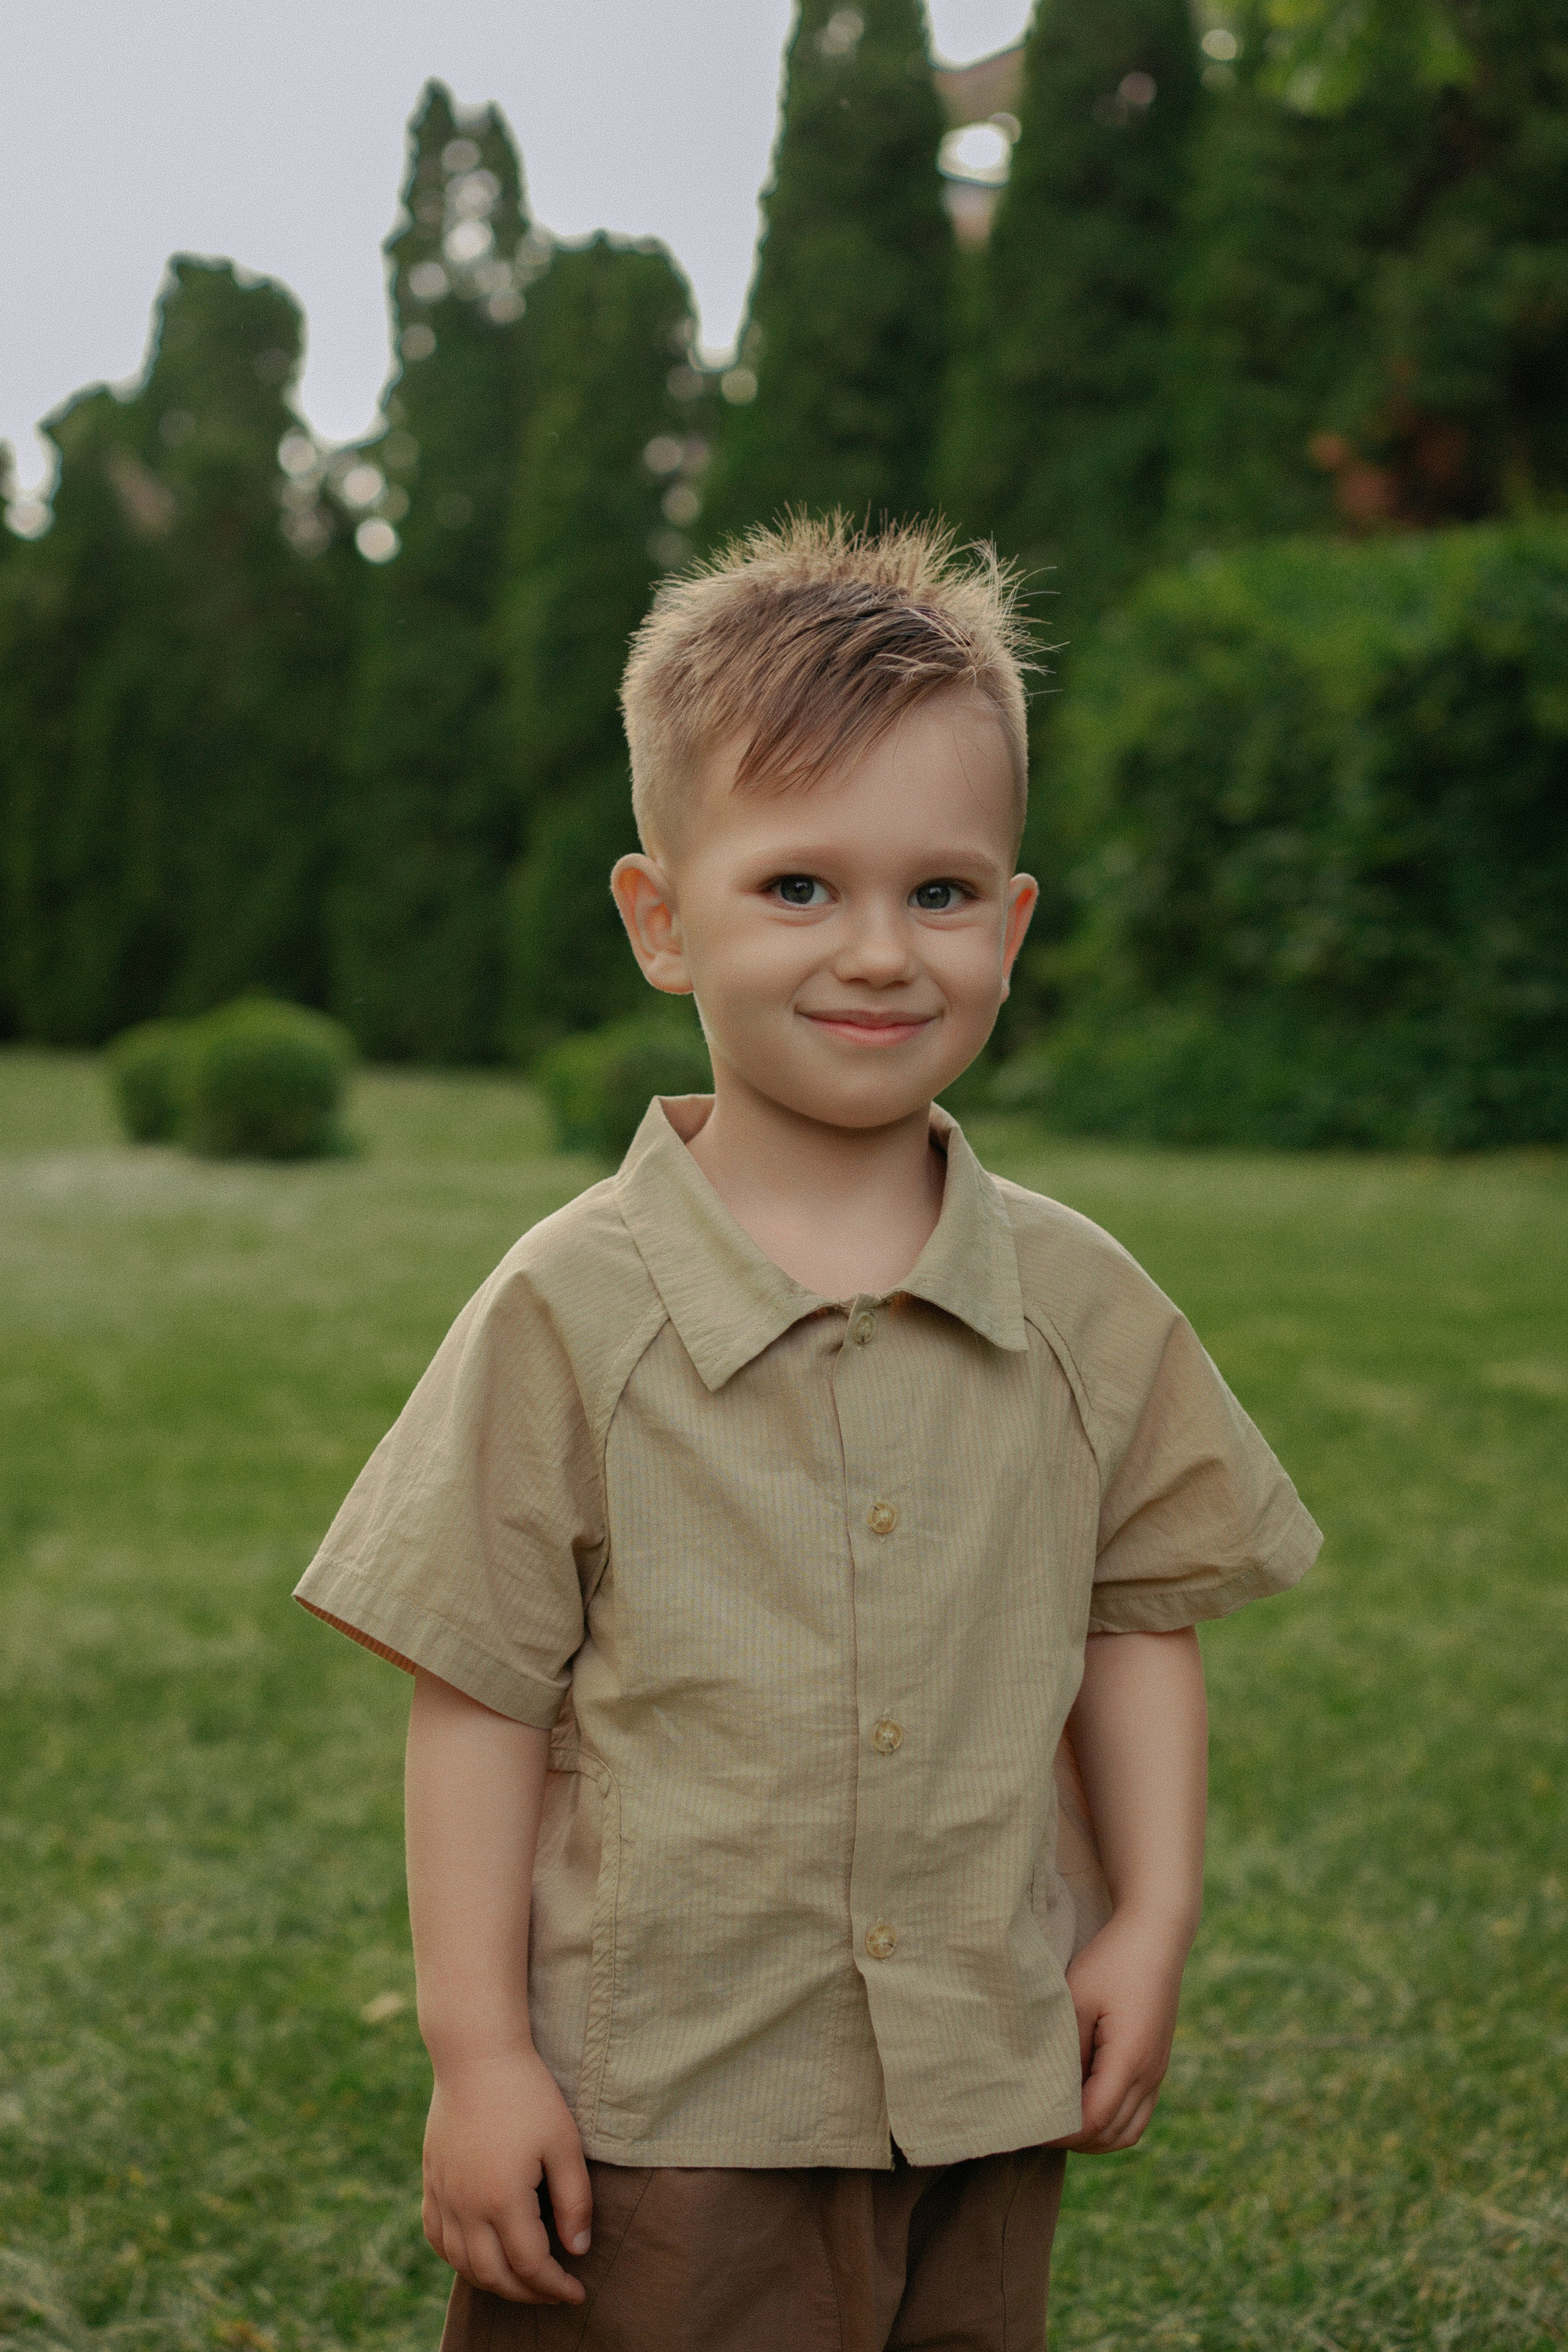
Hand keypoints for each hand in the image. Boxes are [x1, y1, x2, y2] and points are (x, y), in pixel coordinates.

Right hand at [421, 2044, 592, 2302]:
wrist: (476, 2054)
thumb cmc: (528, 2094)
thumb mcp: (564, 2143)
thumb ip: (574, 2201)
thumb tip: (578, 2250)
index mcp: (502, 2199)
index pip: (530, 2265)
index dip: (555, 2286)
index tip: (577, 2293)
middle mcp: (466, 2206)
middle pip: (493, 2275)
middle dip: (526, 2293)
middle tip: (553, 2292)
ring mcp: (443, 2194)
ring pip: (461, 2262)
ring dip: (492, 2281)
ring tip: (521, 2280)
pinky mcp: (431, 2180)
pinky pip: (436, 2237)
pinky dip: (456, 2257)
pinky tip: (475, 2255)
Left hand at [1050, 1911, 1185, 2152]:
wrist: (1156, 1936)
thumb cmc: (1112, 1961)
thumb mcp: (1077, 1998)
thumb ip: (1066, 2049)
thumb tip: (1050, 2090)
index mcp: (1130, 2059)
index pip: (1094, 2120)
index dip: (1060, 2131)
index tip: (1028, 2125)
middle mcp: (1150, 2074)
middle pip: (1112, 2136)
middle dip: (1073, 2140)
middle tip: (1036, 2128)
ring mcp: (1157, 2072)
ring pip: (1129, 2132)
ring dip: (1095, 2137)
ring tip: (1058, 2121)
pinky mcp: (1157, 2066)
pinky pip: (1137, 2114)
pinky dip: (1111, 2123)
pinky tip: (1082, 2105)